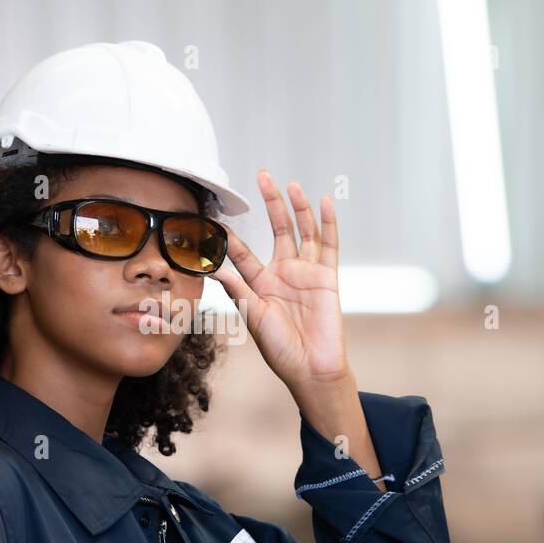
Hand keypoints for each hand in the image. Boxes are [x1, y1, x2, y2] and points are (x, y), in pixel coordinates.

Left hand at [211, 169, 350, 393]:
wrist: (311, 367)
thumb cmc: (280, 349)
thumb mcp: (254, 316)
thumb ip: (238, 290)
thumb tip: (214, 268)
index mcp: (260, 283)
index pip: (242, 252)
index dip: (229, 236)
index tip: (214, 217)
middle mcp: (283, 272)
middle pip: (277, 229)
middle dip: (270, 203)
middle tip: (262, 175)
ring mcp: (306, 272)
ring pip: (303, 231)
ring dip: (297, 207)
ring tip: (290, 184)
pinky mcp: (327, 277)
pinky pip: (329, 245)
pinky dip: (328, 223)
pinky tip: (324, 202)